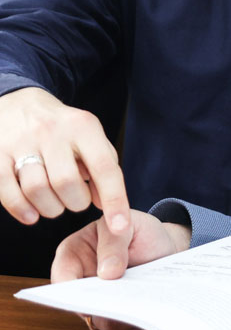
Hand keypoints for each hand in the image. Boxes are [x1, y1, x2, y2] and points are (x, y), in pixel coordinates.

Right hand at [0, 87, 129, 234]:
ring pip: (37, 190)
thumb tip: (108, 206)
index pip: (104, 167)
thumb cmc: (62, 129)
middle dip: (76, 202)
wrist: (19, 103)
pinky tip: (32, 213)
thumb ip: (103, 168)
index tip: (120, 227)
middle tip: (75, 198)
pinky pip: (8, 192)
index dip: (115, 200)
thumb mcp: (89, 137)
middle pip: (67, 183)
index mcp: (83, 126)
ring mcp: (21, 142)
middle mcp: (52, 131)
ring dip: (50, 208)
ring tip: (55, 202)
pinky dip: (22, 210)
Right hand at [51, 209, 191, 329]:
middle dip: (98, 309)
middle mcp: (82, 281)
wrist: (164, 247)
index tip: (85, 297)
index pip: (62, 273)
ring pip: (99, 323)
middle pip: (79, 305)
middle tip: (118, 307)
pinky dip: (132, 327)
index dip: (69, 289)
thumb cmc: (140, 231)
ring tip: (137, 311)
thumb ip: (114, 241)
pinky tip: (145, 316)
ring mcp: (98, 302)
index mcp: (75, 252)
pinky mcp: (115, 319)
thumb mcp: (129, 223)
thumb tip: (107, 273)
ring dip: (118, 321)